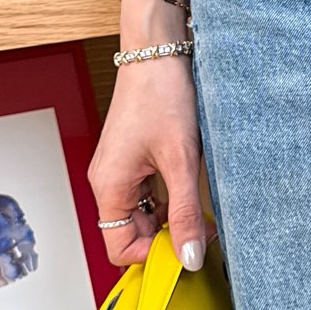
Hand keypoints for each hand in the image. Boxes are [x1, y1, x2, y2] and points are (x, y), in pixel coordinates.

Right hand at [88, 60, 208, 267]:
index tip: (187, 251)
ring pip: (142, 214)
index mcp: (108, 187)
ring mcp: (119, 170)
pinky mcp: (132, 159)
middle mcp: (108, 182)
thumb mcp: (181, 160)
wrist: (157, 53)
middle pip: (131, 234)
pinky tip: (191, 189)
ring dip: (171, 218)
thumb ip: (185, 212)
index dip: (153, 256)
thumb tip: (188, 256)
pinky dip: (169, 199)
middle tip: (202, 231)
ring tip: (200, 209)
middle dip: (166, 238)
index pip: (120, 249)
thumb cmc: (160, 94)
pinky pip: (147, 194)